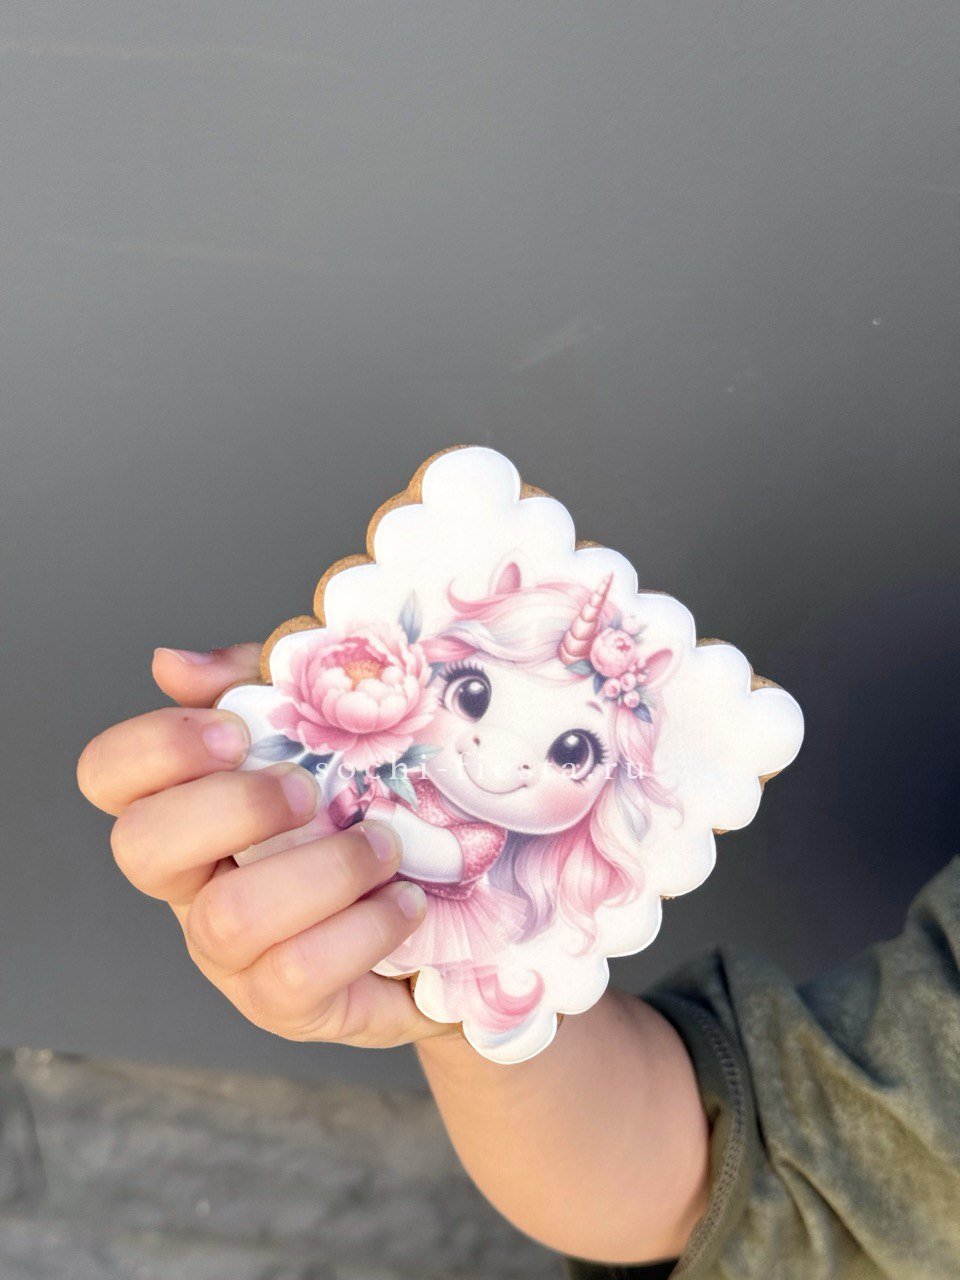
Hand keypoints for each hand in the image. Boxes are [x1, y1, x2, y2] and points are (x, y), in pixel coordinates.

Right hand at [76, 644, 459, 1048]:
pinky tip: (404, 901)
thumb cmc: (365, 811)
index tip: (236, 729)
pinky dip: (363, 928)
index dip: (157, 747)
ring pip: (228, 920)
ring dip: (322, 871)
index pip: (109, 775)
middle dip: (232, 807)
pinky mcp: (285, 1005)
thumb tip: (175, 664)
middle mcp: (192, 883)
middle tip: (309, 791)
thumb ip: (258, 686)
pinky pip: (298, 974)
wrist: (448, 918)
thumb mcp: (322, 730)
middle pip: (142, 849)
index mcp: (190, 807)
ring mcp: (231, 954)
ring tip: (384, 846)